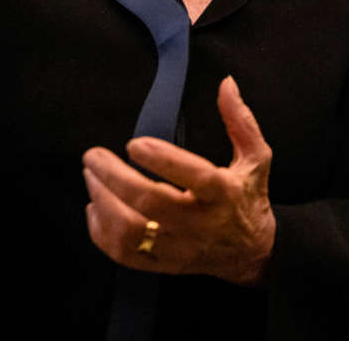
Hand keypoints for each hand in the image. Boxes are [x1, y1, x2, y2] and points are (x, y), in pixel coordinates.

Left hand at [82, 77, 275, 285]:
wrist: (253, 252)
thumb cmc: (248, 196)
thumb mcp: (256, 157)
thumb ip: (240, 120)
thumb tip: (226, 83)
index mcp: (225, 193)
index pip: (194, 177)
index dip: (162, 159)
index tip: (134, 143)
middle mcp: (202, 223)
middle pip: (150, 204)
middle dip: (114, 178)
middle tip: (93, 156)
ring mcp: (181, 247)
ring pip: (131, 232)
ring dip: (103, 202)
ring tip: (91, 177)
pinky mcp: (165, 264)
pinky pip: (124, 254)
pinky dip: (101, 232)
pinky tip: (95, 207)